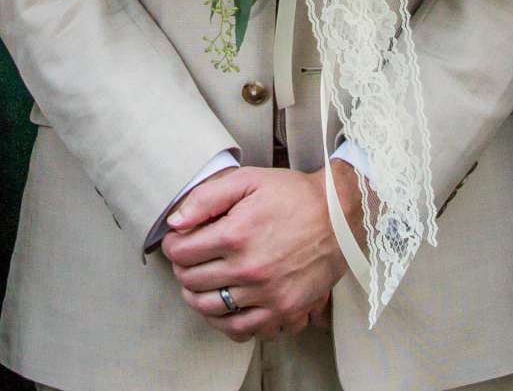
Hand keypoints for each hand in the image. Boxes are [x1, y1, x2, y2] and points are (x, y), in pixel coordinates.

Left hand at [160, 167, 345, 340]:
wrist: (339, 216)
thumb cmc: (294, 195)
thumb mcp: (249, 180)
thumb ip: (207, 197)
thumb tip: (175, 222)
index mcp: (236, 235)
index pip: (181, 253)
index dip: (173, 246)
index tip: (178, 241)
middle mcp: (249, 270)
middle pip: (192, 283)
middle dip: (183, 269)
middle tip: (190, 260)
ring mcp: (267, 295)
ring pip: (211, 311)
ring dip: (198, 298)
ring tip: (203, 284)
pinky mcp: (285, 311)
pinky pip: (242, 331)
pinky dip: (227, 323)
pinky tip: (227, 306)